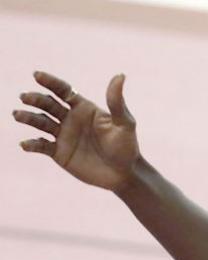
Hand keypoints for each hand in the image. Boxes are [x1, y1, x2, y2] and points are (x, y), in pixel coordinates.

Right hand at [13, 71, 139, 191]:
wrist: (124, 173)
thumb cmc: (126, 146)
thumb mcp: (124, 123)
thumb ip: (117, 102)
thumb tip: (120, 75)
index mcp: (83, 107)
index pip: (63, 90)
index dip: (50, 81)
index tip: (37, 75)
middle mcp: (69, 118)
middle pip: (48, 104)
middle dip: (36, 99)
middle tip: (25, 97)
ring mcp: (62, 135)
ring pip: (40, 122)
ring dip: (28, 118)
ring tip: (17, 115)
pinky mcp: (59, 152)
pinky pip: (41, 146)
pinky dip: (32, 144)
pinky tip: (25, 144)